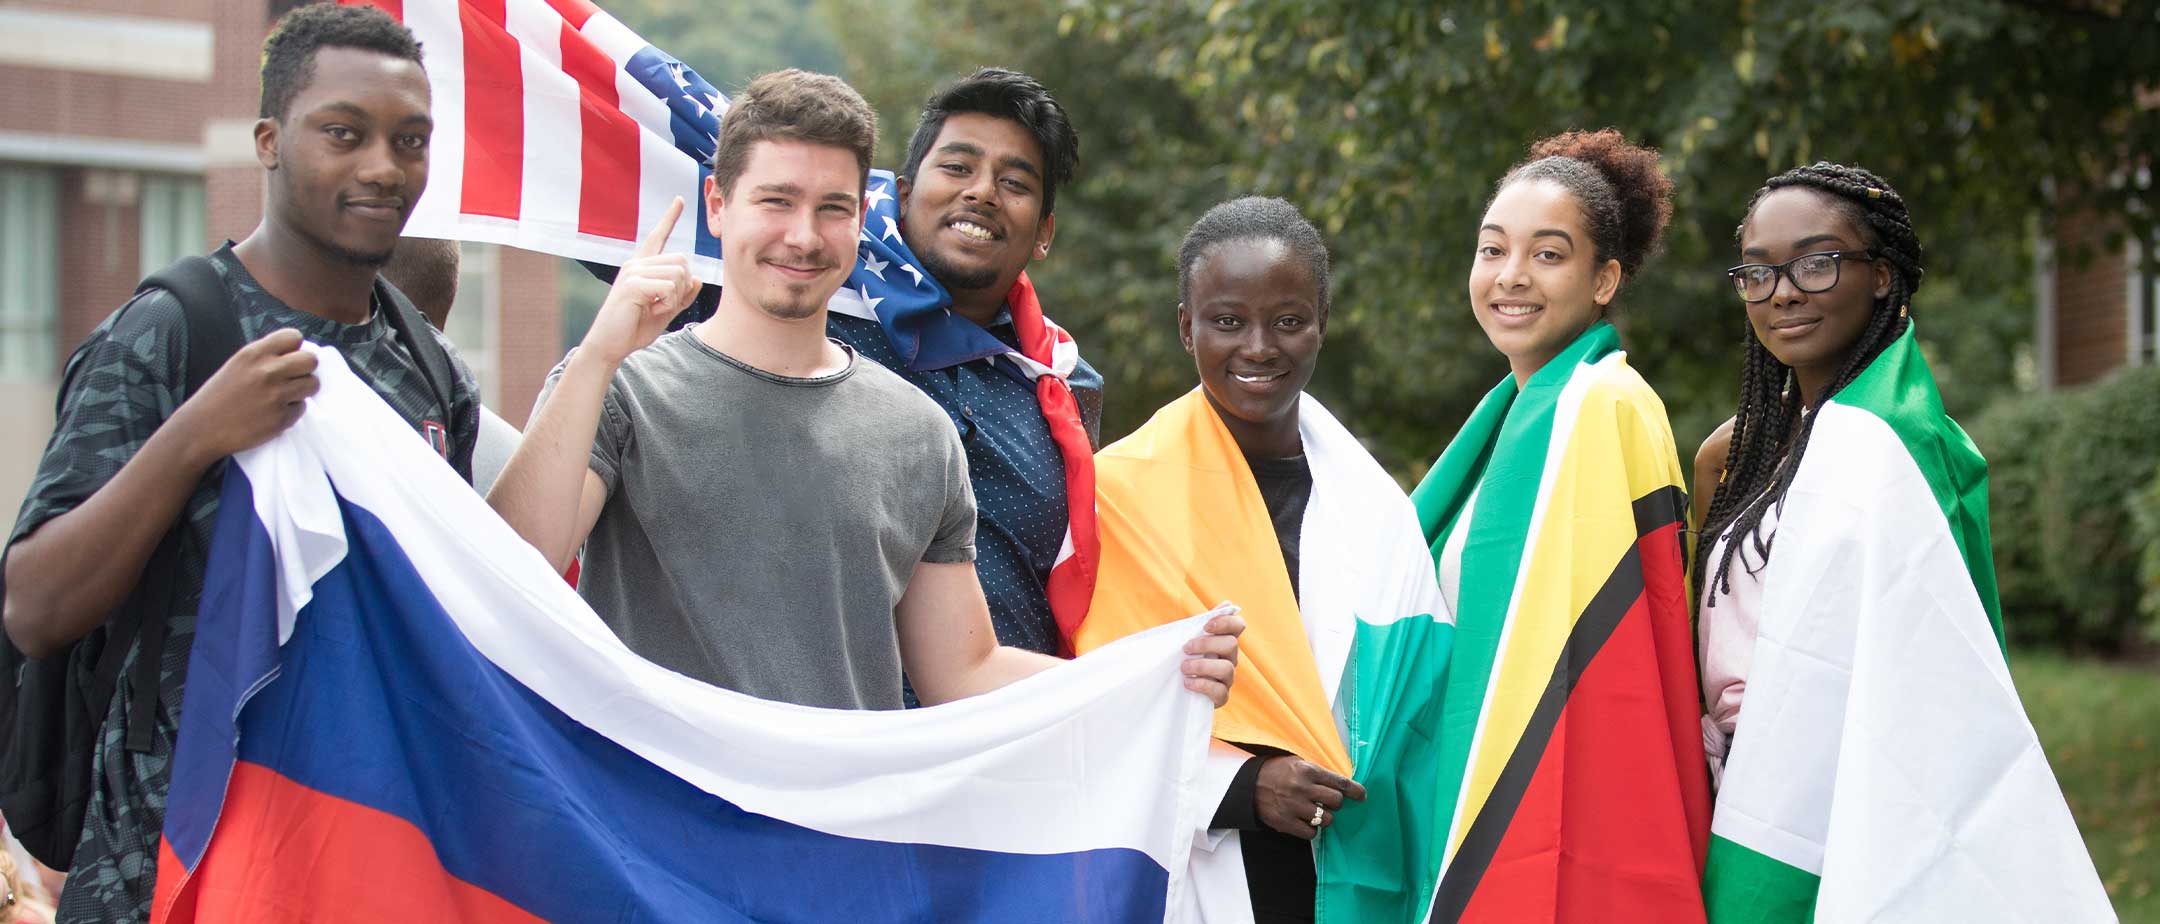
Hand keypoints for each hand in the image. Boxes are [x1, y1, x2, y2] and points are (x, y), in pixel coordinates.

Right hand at [170, 327, 317, 463]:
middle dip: (306, 369)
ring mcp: (276, 395)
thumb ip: (265, 357)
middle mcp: (267, 371)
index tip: (288, 360)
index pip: (294, 336)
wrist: (201, 428)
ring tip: (285, 396)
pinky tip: (273, 413)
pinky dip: (292, 411)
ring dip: (303, 390)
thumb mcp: (238, 365)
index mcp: (254, 353)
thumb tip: (298, 353)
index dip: (295, 348)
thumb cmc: (219, 395)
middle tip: (293, 379)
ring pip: (313, 384)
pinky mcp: (281, 418)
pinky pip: (302, 408)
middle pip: (311, 360)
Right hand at [581, 197, 702, 363]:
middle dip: (683, 286)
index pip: (658, 236)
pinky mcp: (633, 284)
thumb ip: (681, 295)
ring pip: (679, 274)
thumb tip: (697, 278)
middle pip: (683, 261)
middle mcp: (636, 263)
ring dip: (676, 297)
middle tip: (664, 303)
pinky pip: (670, 287)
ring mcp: (633, 271)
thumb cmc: (634, 327)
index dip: (670, 217)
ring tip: (655, 307)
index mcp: (642, 266)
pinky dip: (668, 303)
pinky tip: (650, 310)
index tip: (680, 199)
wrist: (610, 345)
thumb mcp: (665, 310)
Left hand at [1181, 602, 1243, 706]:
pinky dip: (1202, 685)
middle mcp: (1230, 658)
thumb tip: (1227, 603)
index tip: (1206, 625)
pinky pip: (1220, 691)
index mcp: (1223, 640)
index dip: (1226, 622)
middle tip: (1186, 648)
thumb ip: (1202, 623)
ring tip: (1184, 667)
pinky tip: (1187, 683)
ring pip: (1226, 668)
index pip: (1238, 625)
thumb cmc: (1181, 658)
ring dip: (1202, 666)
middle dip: (1207, 644)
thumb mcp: (1186, 639)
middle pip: (1231, 644)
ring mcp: (1227, 678)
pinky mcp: (1221, 697)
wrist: (1172, 689)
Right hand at [1254, 756, 1366, 839]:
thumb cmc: (1276, 771)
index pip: (1340, 782)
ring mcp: (1294, 806)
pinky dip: (1311, 829)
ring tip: (1314, 812)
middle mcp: (1302, 788)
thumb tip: (1342, 785)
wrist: (1248, 784)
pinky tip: (1304, 821)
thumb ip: (1318, 772)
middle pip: (1337, 802)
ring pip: (1327, 819)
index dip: (1355, 791)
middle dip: (1335, 803)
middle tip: (1326, 802)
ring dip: (1325, 817)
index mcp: (1307, 770)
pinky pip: (1311, 833)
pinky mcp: (1286, 822)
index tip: (1362, 796)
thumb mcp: (1296, 762)